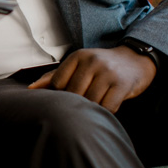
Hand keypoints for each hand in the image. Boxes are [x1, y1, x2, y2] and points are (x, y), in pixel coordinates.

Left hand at [28, 47, 155, 112]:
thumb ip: (55, 76)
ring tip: (96, 105)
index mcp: (78, 56)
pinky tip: (107, 106)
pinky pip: (108, 107)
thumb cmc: (102, 66)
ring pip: (90, 102)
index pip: (58, 83)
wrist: (135, 61)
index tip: (71, 95)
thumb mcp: (79, 65)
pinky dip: (106, 111)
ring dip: (92, 108)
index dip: (62, 94)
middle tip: (85, 103)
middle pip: (74, 94)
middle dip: (78, 103)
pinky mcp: (122, 85)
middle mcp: (92, 61)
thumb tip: (31, 88)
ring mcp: (108, 73)